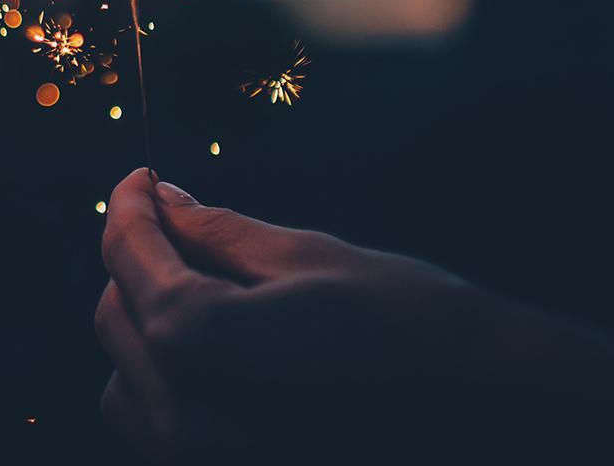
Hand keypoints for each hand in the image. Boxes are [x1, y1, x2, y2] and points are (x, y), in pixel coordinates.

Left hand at [94, 169, 613, 459]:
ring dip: (150, 323)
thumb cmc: (414, 331)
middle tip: (181, 219)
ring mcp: (194, 460)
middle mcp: (179, 417)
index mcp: (194, 344)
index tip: (141, 177)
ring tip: (207, 287)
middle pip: (115, 315)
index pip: (129, 257)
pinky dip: (170, 379)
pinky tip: (224, 349)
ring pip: (127, 375)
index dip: (129, 205)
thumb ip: (216, 233)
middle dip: (139, 260)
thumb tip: (163, 199)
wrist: (498, 421)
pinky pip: (159, 424)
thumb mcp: (307, 260)